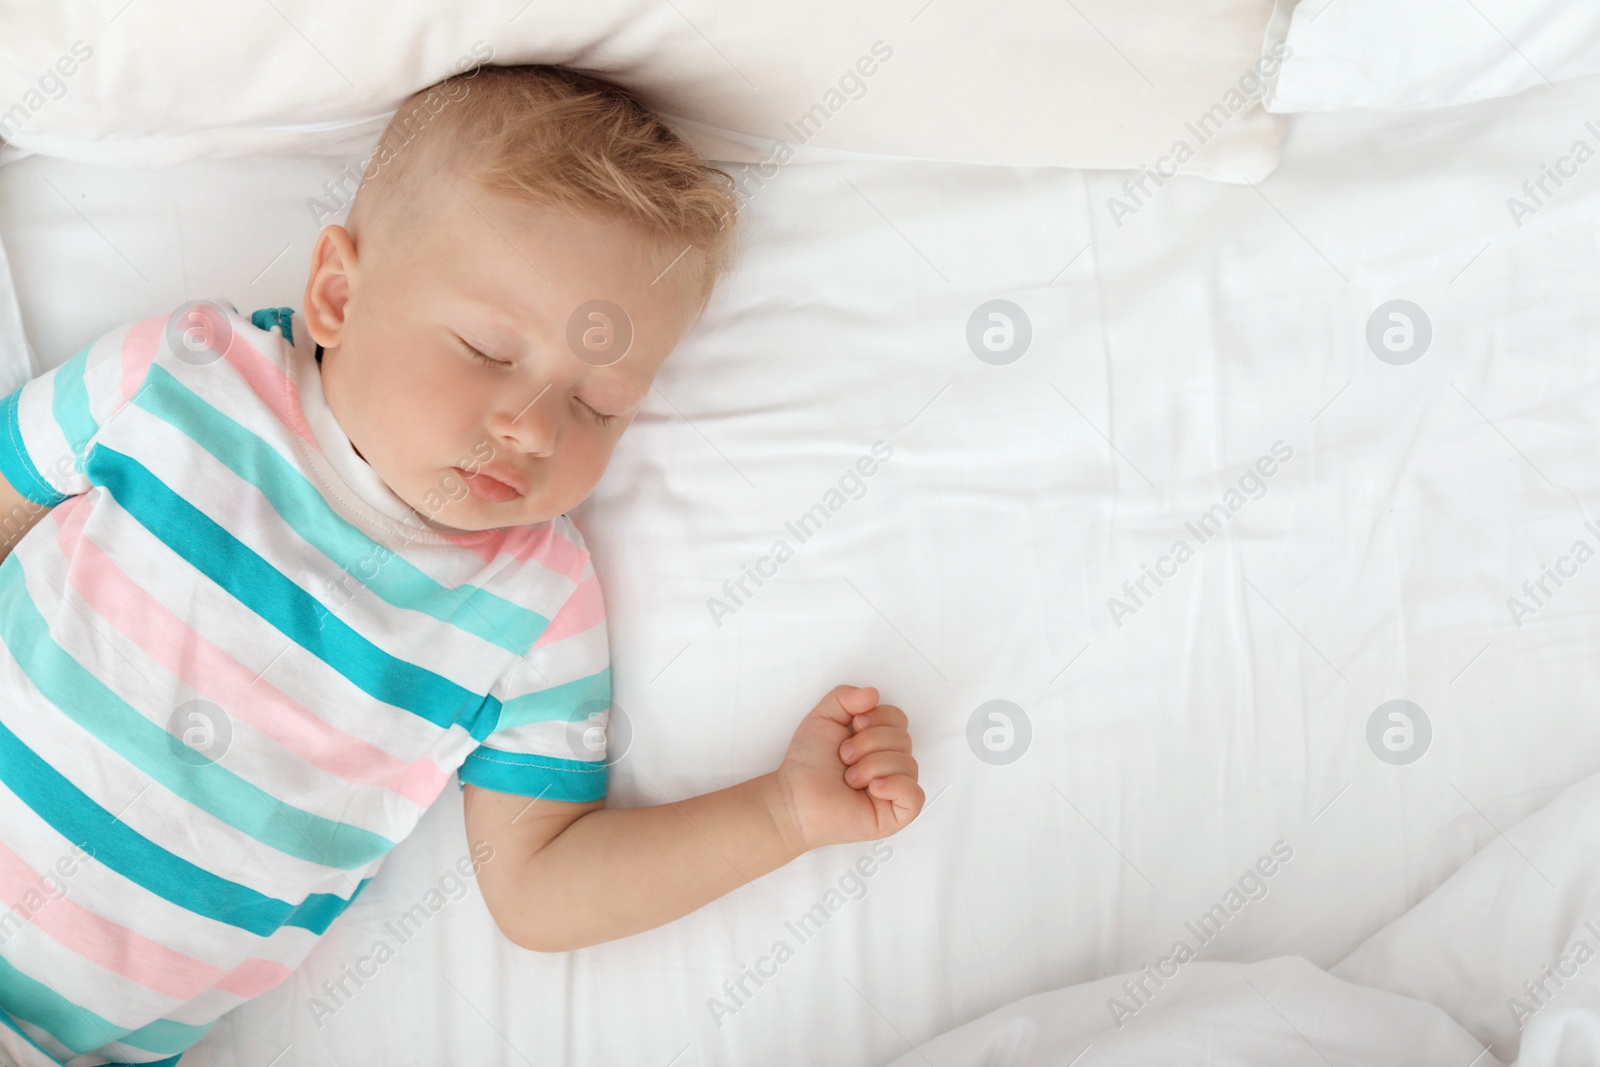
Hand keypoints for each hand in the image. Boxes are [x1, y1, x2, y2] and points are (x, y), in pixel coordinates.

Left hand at [766, 685, 923, 853]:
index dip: (877, 718)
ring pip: (908, 764)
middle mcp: (890, 764)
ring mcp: (894, 790)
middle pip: (904, 739)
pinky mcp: (895, 814)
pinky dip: (894, 786)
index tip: (853, 728)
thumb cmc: (807, 764)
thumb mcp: (823, 717)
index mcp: (878, 741)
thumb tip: (874, 694)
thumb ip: (845, 697)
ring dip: (871, 767)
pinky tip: (872, 789)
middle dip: (868, 744)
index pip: (899, 718)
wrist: (793, 798)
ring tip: (849, 779)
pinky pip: (915, 795)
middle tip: (844, 758)